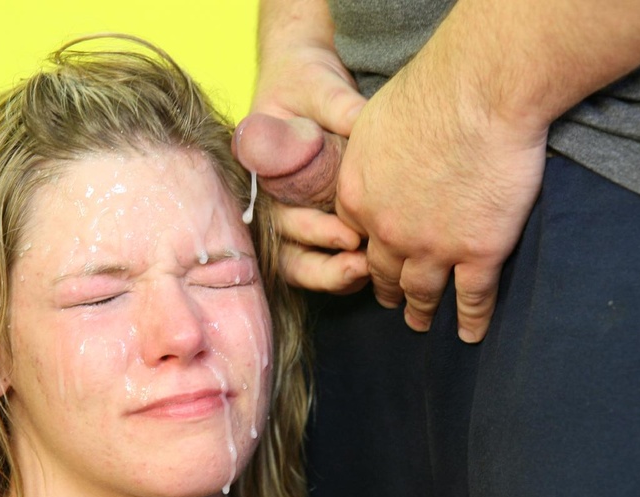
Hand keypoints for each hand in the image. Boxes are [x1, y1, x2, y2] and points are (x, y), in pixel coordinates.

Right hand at [234, 40, 369, 292]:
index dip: (311, 231)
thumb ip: (335, 106)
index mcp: (263, 175)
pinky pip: (328, 257)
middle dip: (324, 269)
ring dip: (336, 276)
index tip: (348, 236)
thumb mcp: (315, 84)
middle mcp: (272, 203)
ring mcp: (294, 216)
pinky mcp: (319, 221)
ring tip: (371, 272)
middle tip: (362, 268)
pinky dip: (348, 267)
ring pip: (305, 265)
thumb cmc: (304, 78)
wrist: (306, 77)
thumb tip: (360, 122)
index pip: (278, 218)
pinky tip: (376, 264)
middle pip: (288, 256)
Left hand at [335, 62, 547, 341]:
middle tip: (391, 300)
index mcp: (357, 197)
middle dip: (385, 287)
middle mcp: (387, 231)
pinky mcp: (478, 252)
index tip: (368, 259)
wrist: (478, 93)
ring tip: (420, 323)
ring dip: (420, 310)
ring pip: (422, 291)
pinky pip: (473, 297)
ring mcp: (431, 247)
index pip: (353, 234)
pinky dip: (473, 319)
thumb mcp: (372, 120)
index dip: (362, 249)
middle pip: (382, 269)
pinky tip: (471, 334)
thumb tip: (375, 152)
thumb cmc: (427, 90)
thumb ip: (367, 149)